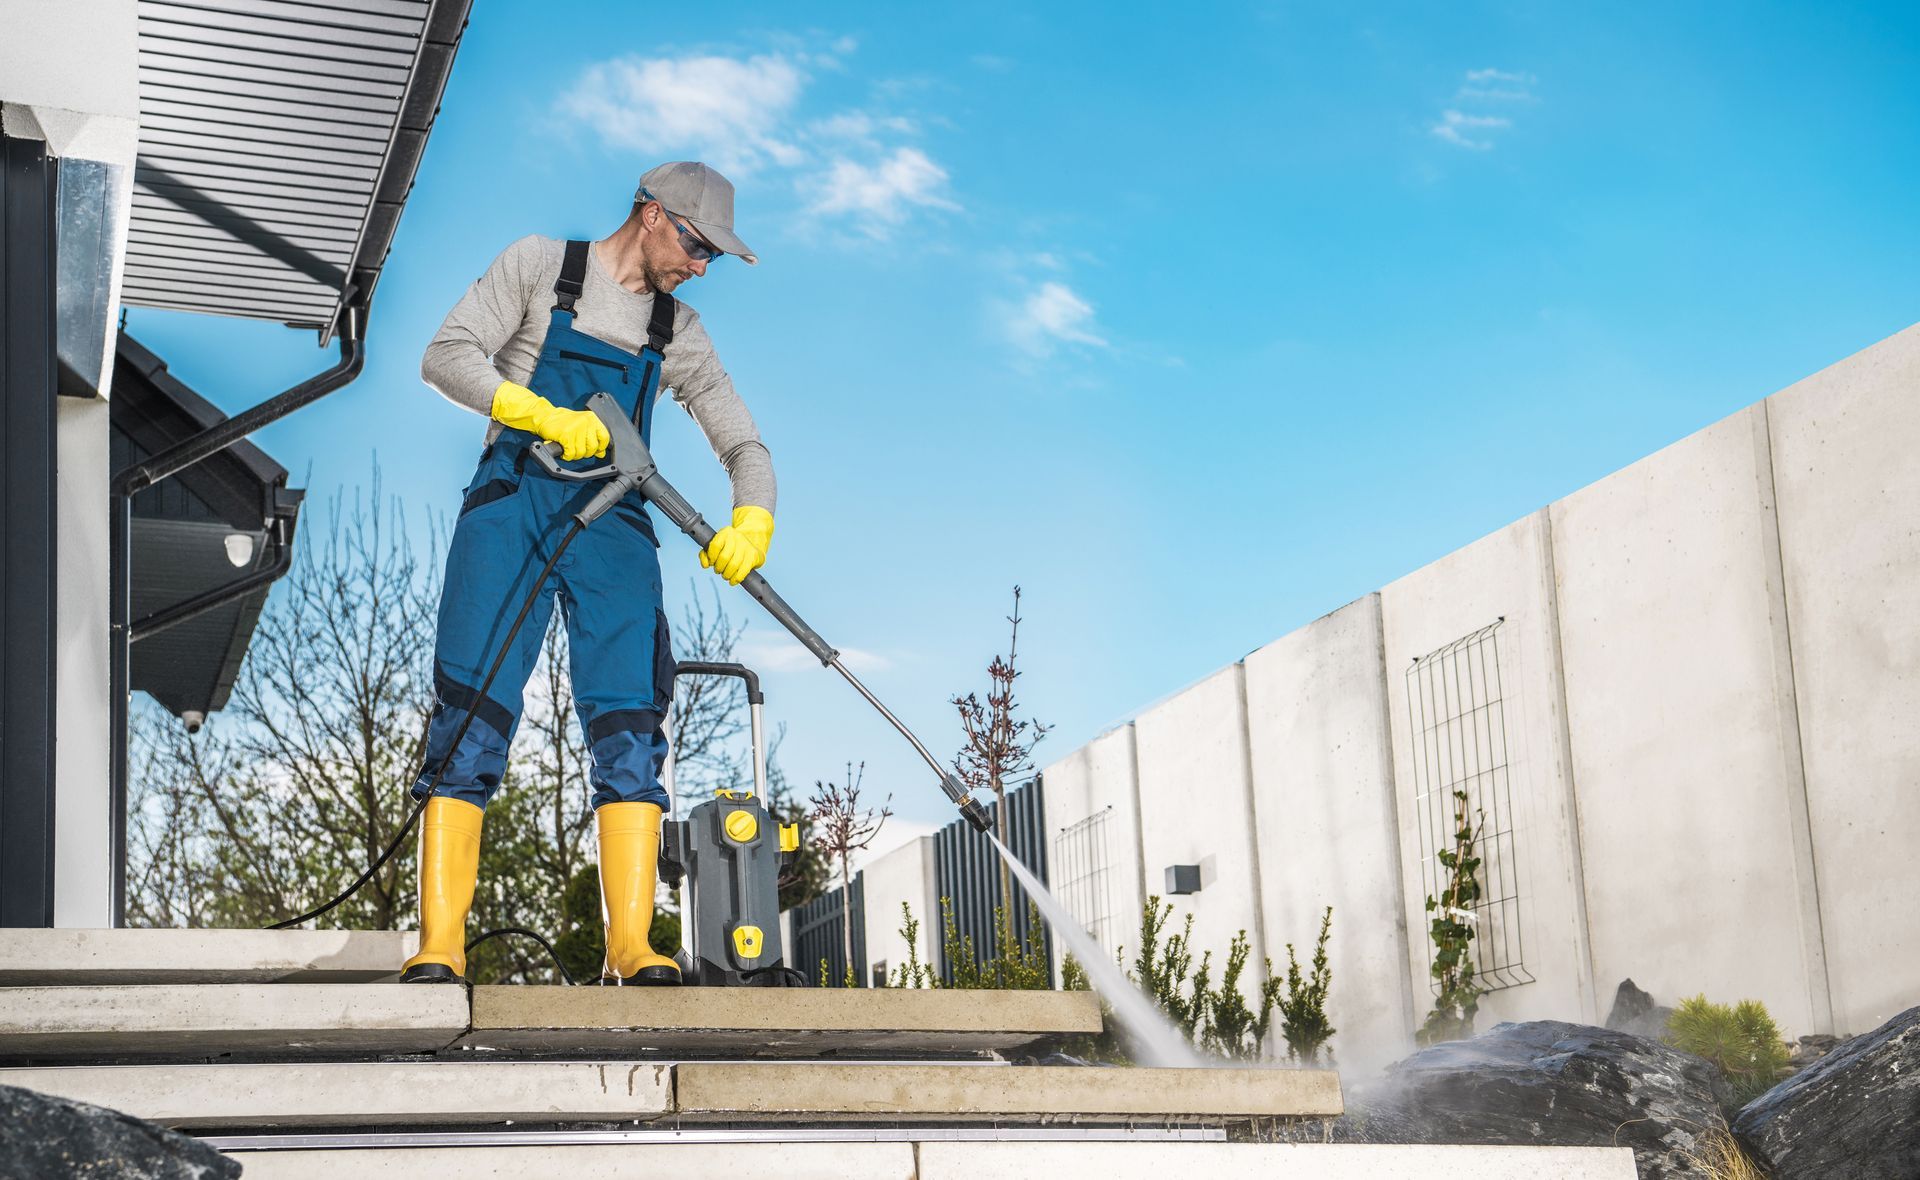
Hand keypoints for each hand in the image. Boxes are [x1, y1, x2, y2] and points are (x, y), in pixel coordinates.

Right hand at [490, 381, 609, 460]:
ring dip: (574, 455)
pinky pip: (570, 453)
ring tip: (568, 448)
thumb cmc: (563, 422)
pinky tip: (563, 450)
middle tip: (576, 449)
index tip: (594, 450)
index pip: (605, 437)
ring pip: (581, 452)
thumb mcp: (582, 427)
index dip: (599, 447)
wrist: (545, 416)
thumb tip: (601, 453)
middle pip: (592, 447)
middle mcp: (586, 422)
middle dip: (584, 453)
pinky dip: (566, 455)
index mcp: (592, 418)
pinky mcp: (566, 435)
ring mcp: (576, 428)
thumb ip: (592, 438)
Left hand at [700, 506, 773, 584]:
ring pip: (734, 565)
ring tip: (725, 576)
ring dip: (727, 574)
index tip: (712, 562)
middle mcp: (737, 537)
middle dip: (719, 568)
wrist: (751, 543)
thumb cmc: (729, 547)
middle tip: (718, 571)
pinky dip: (736, 578)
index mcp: (726, 532)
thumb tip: (705, 565)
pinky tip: (733, 581)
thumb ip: (706, 554)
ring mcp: (746, 546)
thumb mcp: (717, 546)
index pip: (715, 545)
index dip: (711, 557)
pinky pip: (743, 570)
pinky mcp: (754, 555)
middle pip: (724, 557)